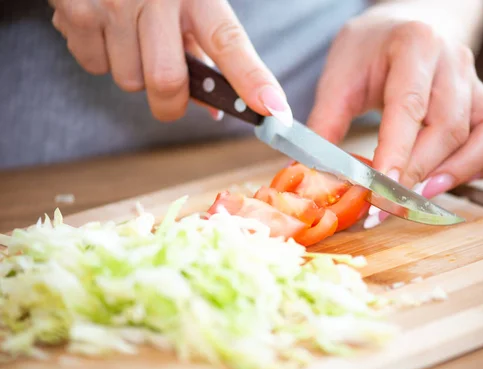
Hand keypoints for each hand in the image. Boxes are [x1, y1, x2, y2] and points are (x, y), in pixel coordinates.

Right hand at [49, 0, 291, 124]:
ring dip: (135, 72)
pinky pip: (94, 66)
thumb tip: (212, 109)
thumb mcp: (188, 1)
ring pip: (129, 81)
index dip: (252, 80)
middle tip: (171, 93)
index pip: (228, 43)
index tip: (274, 110)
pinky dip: (102, 57)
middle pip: (167, 82)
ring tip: (132, 36)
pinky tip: (106, 28)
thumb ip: (202, 49)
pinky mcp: (74, 12)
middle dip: (171, 102)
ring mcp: (112, 5)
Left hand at [306, 4, 482, 225]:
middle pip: (449, 127)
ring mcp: (477, 80)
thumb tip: (312, 172)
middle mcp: (453, 61)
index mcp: (413, 46)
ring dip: (458, 172)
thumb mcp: (339, 73)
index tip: (379, 193)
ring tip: (421, 195)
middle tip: (387, 207)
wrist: (411, 20)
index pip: (409, 106)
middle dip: (418, 175)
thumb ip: (326, 120)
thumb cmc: (372, 48)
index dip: (397, 154)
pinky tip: (453, 176)